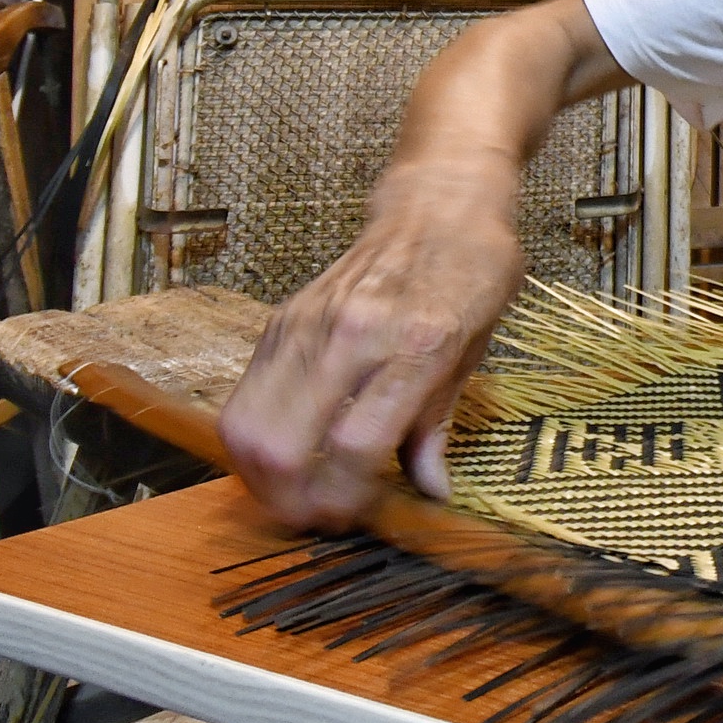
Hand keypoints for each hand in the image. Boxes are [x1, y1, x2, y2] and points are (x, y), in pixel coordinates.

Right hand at [217, 155, 524, 529]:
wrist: (438, 203)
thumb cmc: (471, 274)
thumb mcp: (476, 350)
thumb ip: (439, 425)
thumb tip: (429, 494)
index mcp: (416, 345)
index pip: (355, 446)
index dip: (345, 499)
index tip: (354, 519)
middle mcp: (353, 333)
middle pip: (281, 445)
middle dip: (290, 502)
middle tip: (316, 517)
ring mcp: (309, 324)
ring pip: (247, 425)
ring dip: (261, 477)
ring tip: (294, 493)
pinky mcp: (282, 319)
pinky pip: (246, 394)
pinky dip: (255, 438)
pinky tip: (287, 451)